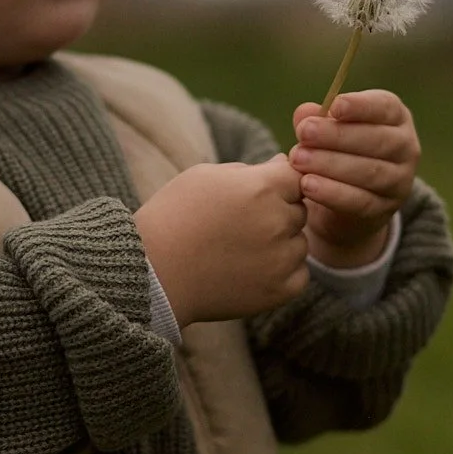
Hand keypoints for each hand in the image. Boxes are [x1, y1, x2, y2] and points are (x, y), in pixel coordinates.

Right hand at [135, 156, 308, 324]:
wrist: (153, 273)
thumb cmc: (174, 217)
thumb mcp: (205, 176)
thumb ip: (250, 169)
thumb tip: (283, 163)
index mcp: (262, 188)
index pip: (296, 177)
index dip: (277, 184)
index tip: (254, 196)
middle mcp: (277, 221)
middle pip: (298, 210)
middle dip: (276, 213)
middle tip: (238, 225)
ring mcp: (282, 258)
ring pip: (299, 242)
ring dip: (280, 243)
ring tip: (239, 249)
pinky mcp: (281, 290)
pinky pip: (298, 273)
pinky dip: (281, 271)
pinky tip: (248, 269)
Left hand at [289, 90, 419, 267]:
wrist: (347, 198)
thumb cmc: (339, 149)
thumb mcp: (328, 131)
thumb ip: (317, 120)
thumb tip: (304, 113)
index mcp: (395, 117)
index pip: (385, 107)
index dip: (361, 106)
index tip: (335, 106)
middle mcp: (405, 147)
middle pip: (377, 139)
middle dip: (337, 136)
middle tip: (304, 133)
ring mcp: (400, 180)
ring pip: (370, 172)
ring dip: (331, 165)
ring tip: (299, 159)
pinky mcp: (385, 209)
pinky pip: (360, 201)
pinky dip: (332, 193)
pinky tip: (307, 185)